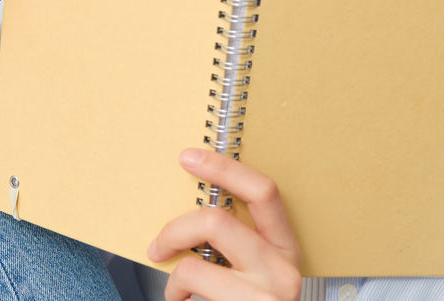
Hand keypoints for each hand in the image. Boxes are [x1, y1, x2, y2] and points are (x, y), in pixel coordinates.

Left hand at [149, 149, 302, 300]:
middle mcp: (284, 272)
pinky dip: (177, 300)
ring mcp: (265, 299)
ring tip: (178, 297)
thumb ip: (232, 246)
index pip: (264, 191)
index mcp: (287, 249)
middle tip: (156, 246)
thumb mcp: (252, 276)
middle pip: (217, 220)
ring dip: (174, 281)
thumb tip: (189, 211)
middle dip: (175, 228)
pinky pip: (190, 293)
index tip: (188, 157)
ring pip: (195, 265)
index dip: (223, 167)